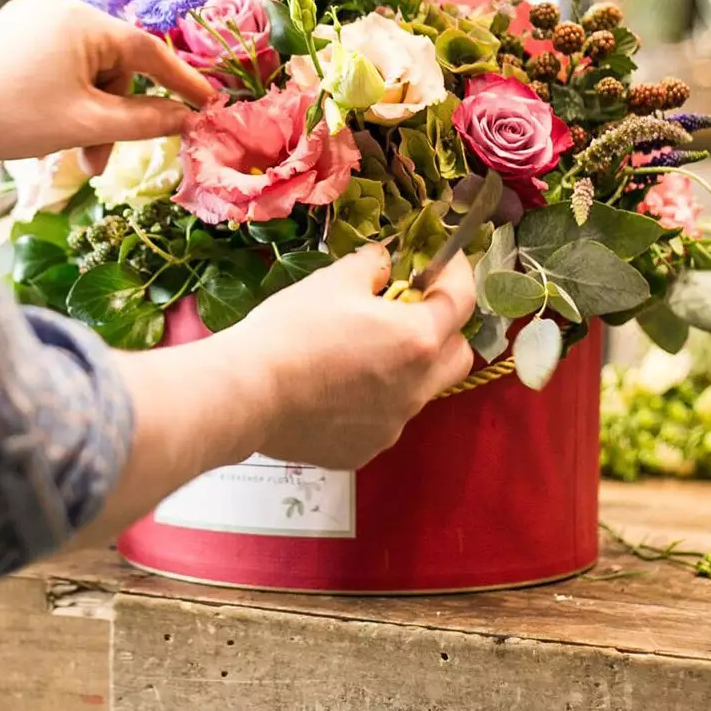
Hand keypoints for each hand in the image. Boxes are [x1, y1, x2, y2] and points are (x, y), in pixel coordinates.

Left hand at [0, 0, 215, 166]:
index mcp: (83, 20)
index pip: (148, 49)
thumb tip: (186, 118)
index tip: (208, 104)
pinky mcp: (8, 31)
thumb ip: (144, 121)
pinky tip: (47, 125)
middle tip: (98, 162)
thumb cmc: (12, 118)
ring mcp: (29, 16)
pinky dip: (62, 94)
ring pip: (82, 66)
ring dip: (86, 109)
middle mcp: (58, 7)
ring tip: (71, 153)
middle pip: (111, 62)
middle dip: (113, 113)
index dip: (181, 81)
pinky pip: (54, 61)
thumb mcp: (86, 125)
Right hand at [240, 245, 475, 467]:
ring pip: (421, 390)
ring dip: (408, 367)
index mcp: (417, 338)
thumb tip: (384, 261)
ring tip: (362, 354)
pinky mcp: (367, 449)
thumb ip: (371, 266)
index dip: (458, 273)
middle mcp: (418, 386)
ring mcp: (394, 424)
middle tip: (411, 313)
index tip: (445, 261)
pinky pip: (385, 419)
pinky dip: (374, 400)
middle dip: (445, 331)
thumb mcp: (333, 281)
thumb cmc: (293, 328)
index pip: (461, 300)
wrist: (249, 392)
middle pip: (457, 355)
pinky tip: (335, 391)